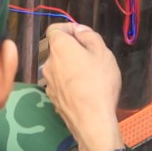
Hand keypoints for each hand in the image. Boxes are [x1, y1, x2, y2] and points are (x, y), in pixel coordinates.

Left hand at [40, 23, 124, 150]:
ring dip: (72, 67)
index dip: (70, 28)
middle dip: (74, 49)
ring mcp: (48, 83)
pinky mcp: (53, 99)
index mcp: (59, 47)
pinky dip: (70, 83)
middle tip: (93, 57)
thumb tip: (79, 30)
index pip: (55, 28)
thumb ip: (90, 36)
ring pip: (60, 67)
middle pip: (58, 49)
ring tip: (92, 76)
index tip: (84, 35)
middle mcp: (48, 63)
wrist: (92, 121)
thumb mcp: (103, 53)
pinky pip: (61, 83)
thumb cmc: (99, 83)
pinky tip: (85, 91)